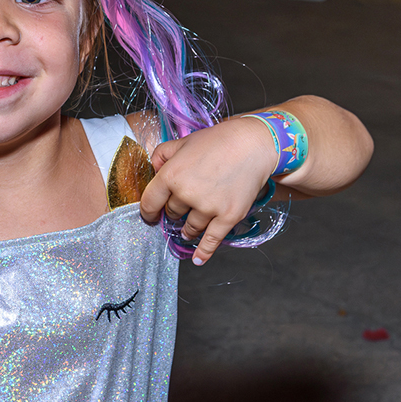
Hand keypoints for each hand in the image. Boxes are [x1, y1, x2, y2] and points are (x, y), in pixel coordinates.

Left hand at [139, 117, 275, 264]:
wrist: (252, 145)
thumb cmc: (216, 141)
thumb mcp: (182, 142)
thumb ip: (161, 155)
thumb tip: (153, 171)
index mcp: (171, 175)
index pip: (150, 202)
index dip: (148, 211)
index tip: (150, 216)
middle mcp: (187, 194)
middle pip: (172, 213)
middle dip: (174, 211)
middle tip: (183, 205)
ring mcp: (208, 207)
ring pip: (189, 227)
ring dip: (187, 229)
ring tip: (188, 228)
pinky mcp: (228, 216)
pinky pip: (211, 240)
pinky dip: (203, 252)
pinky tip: (198, 260)